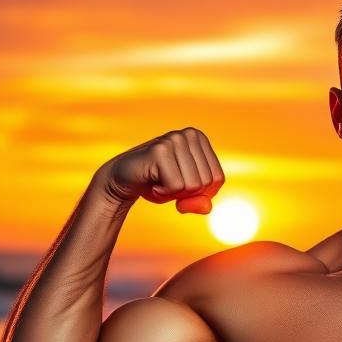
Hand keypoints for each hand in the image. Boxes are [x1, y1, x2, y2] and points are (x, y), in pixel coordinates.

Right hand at [93, 127, 225, 213]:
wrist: (123, 181)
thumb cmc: (158, 184)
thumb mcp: (186, 196)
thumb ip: (201, 202)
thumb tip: (206, 206)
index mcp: (200, 139)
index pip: (218, 179)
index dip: (200, 192)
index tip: (181, 184)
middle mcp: (189, 134)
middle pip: (206, 182)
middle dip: (187, 193)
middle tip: (167, 183)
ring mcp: (174, 139)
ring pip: (192, 185)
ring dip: (174, 193)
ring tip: (159, 181)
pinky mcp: (160, 150)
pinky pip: (176, 186)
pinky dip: (164, 192)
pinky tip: (152, 182)